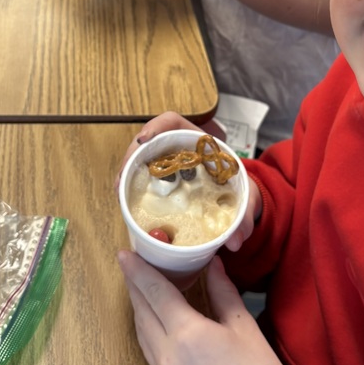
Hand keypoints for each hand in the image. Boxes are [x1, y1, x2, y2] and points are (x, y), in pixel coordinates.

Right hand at [114, 112, 261, 247]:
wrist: (238, 199)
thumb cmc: (238, 189)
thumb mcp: (244, 197)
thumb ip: (244, 215)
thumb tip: (235, 241)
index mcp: (198, 141)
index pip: (171, 123)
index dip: (155, 127)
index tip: (143, 140)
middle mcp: (178, 149)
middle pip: (147, 142)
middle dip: (130, 157)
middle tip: (121, 180)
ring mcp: (166, 164)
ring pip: (139, 160)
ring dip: (126, 173)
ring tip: (119, 193)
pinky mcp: (160, 180)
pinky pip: (141, 178)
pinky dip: (131, 186)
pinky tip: (124, 200)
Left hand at [118, 252, 294, 364]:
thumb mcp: (244, 327)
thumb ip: (223, 292)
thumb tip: (212, 264)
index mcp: (188, 333)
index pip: (154, 292)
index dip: (137, 270)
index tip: (124, 253)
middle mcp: (168, 354)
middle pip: (142, 311)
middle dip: (134, 285)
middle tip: (131, 263)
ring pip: (141, 332)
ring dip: (138, 307)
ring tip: (140, 286)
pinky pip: (148, 350)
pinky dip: (145, 329)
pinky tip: (153, 319)